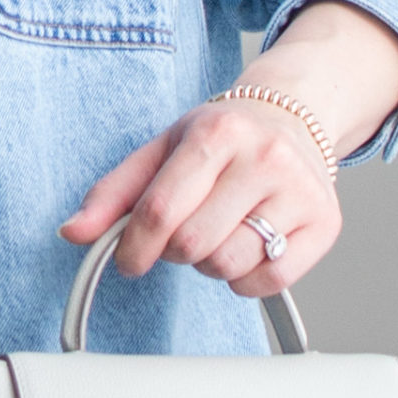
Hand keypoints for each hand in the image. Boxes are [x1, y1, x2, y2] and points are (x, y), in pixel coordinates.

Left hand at [58, 95, 340, 296]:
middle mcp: (265, 157)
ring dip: (209, 265)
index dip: (134, 248)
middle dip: (174, 252)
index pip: (160, 210)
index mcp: (217, 133)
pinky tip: (245, 249)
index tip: (129, 260)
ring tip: (216, 235)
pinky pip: (271, 280)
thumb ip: (111, 194)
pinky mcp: (325, 222)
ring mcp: (300, 190)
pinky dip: (245, 279)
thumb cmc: (220, 140)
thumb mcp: (160, 151)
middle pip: (193, 244)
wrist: (291, 118)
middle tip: (181, 237)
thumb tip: (72, 232)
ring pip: (230, 265)